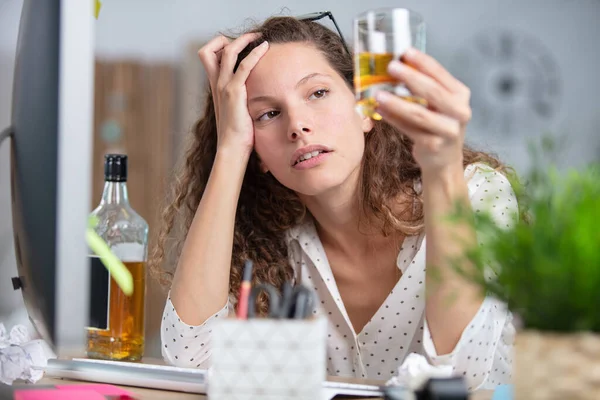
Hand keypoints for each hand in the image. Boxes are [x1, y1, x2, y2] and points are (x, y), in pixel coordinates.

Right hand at [197, 33, 268, 155]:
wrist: (231, 147)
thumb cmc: (237, 132)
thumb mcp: (236, 110)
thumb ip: (240, 98)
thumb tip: (253, 93)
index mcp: (216, 86)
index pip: (208, 57)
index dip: (219, 47)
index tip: (237, 47)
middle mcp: (216, 83)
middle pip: (210, 49)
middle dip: (227, 39)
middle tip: (248, 38)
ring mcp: (224, 86)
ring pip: (227, 51)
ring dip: (244, 40)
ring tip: (258, 37)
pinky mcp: (234, 92)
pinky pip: (244, 66)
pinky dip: (254, 53)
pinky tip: (264, 48)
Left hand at [374, 48, 471, 172]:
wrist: (444, 160)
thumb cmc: (437, 125)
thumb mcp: (439, 104)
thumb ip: (425, 87)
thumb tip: (398, 65)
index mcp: (460, 95)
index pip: (441, 74)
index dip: (423, 62)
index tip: (405, 51)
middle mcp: (459, 111)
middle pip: (432, 91)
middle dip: (410, 78)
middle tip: (391, 67)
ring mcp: (448, 130)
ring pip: (419, 113)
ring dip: (396, 102)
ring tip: (378, 94)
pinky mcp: (434, 145)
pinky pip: (409, 129)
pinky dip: (393, 119)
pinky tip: (379, 111)